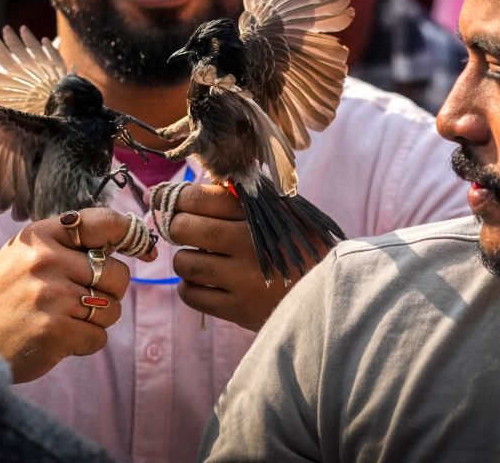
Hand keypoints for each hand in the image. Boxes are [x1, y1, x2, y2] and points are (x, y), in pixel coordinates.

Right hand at [0, 207, 156, 383]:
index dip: (131, 235)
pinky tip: (60, 338)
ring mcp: (50, 296)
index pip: (103, 223)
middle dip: (109, 291)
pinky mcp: (55, 331)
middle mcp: (45, 260)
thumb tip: (129, 233)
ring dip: (96, 321)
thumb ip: (71, 242)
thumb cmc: (12, 294)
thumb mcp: (30, 254)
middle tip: (80, 300)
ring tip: (65, 319)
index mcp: (41, 236)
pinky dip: (85, 343)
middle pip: (118, 273)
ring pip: (112, 308)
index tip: (145, 249)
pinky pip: (99, 337)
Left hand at [164, 183, 330, 331]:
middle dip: (177, 225)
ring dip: (185, 258)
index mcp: (258, 213)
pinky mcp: (238, 309)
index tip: (165, 198)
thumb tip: (193, 189)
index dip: (175, 197)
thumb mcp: (284, 212)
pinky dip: (190, 287)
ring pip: (184, 262)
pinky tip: (205, 281)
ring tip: (199, 257)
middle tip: (182, 228)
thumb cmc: (303, 247)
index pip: (199, 197)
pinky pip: (191, 295)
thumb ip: (243, 199)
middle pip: (184, 227)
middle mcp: (247, 244)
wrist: (333, 294)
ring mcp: (241, 279)